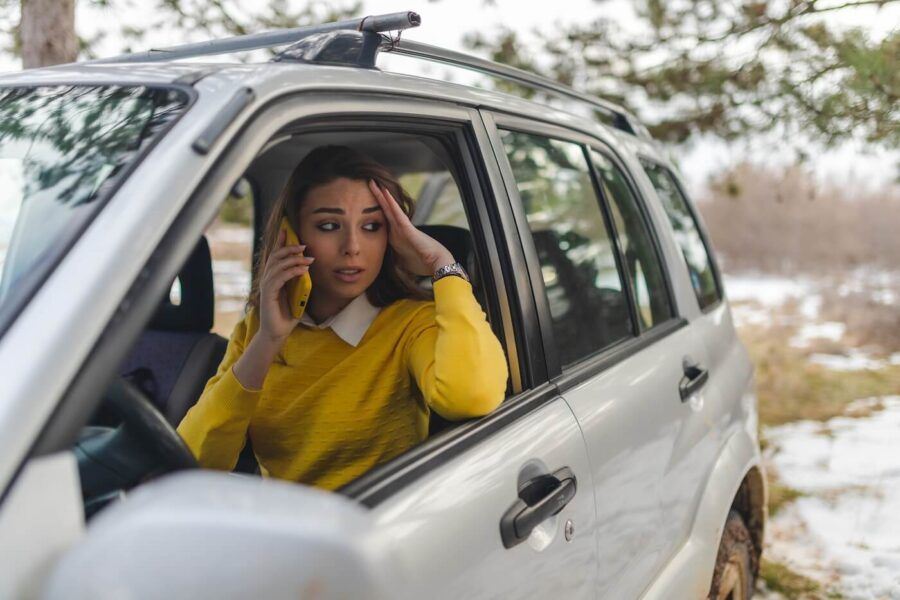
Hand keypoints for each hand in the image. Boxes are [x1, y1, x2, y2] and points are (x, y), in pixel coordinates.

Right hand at [258, 228, 314, 342]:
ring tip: (307, 258)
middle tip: (304, 246)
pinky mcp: (268, 294)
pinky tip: (302, 270)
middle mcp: (268, 278)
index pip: (276, 255)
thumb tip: (308, 267)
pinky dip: (292, 272)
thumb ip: (299, 281)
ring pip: (278, 265)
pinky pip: (279, 278)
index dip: (280, 242)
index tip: (287, 230)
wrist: (278, 332)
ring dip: (293, 259)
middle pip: (276, 256)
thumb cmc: (287, 314)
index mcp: (274, 277)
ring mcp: (267, 286)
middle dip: (289, 248)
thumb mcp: (297, 293)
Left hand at [368, 180, 453, 275]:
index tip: (363, 202)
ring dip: (381, 196)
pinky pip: (397, 213)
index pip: (382, 220)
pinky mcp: (407, 229)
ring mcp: (402, 228)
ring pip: (389, 208)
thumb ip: (392, 259)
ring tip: (372, 183)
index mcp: (395, 236)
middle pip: (384, 210)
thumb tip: (381, 264)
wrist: (436, 264)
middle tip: (368, 183)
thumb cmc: (421, 263)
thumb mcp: (400, 262)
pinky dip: (390, 203)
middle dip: (376, 198)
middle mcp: (398, 229)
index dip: (373, 210)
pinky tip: (384, 192)